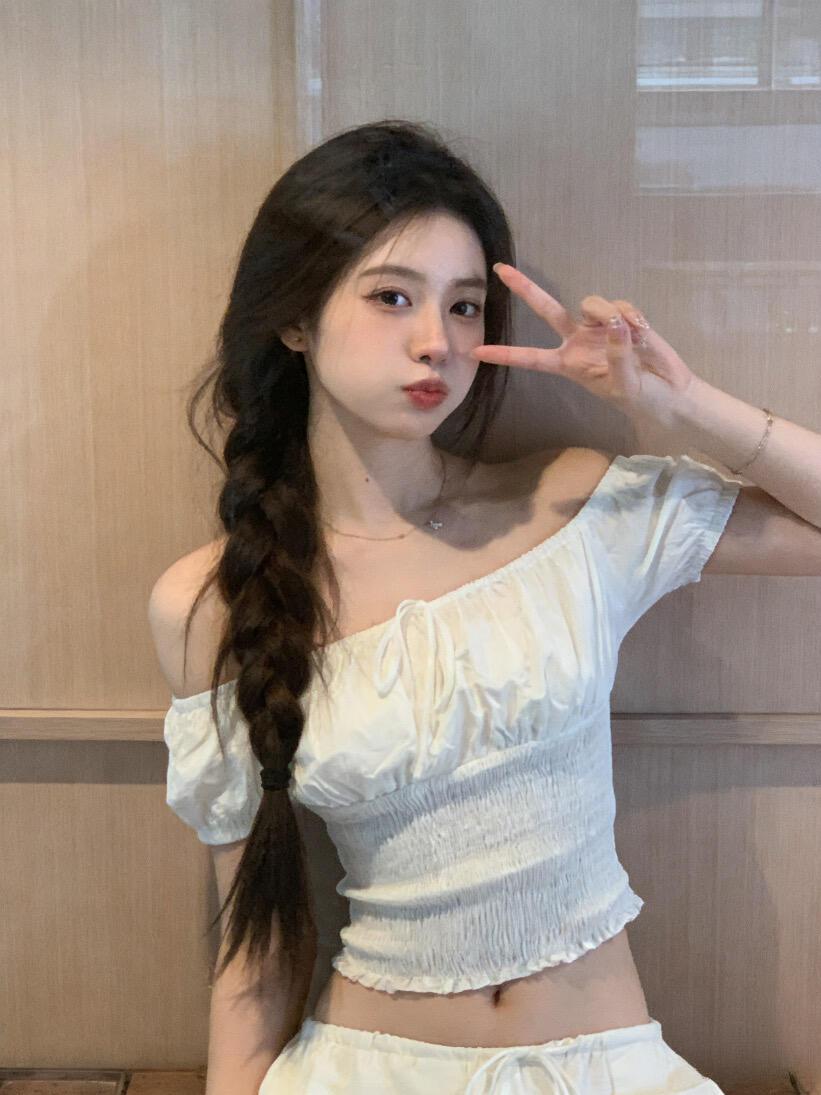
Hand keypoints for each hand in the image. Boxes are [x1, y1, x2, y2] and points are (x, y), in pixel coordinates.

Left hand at [470, 262, 700, 427]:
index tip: (476, 352)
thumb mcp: (622, 385)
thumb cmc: (639, 395)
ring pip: (593, 303)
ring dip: (609, 315)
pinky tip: (643, 333)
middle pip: (547, 308)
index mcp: (568, 363)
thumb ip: (615, 355)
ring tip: (632, 337)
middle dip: (524, 288)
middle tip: (500, 269)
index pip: (531, 358)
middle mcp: (577, 340)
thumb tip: (613, 324)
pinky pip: (621, 306)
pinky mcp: (621, 316)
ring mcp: (598, 325)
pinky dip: (634, 318)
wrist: (668, 390)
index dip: (505, 354)